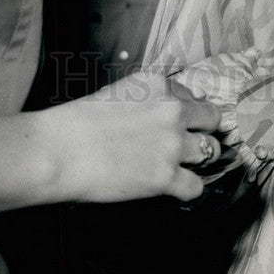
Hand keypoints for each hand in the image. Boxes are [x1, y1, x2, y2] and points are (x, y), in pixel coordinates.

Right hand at [44, 71, 221, 203]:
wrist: (61, 149)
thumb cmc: (80, 121)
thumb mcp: (121, 92)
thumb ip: (150, 98)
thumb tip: (166, 110)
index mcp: (160, 85)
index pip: (193, 96)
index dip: (188, 113)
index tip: (180, 124)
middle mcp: (173, 110)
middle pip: (212, 120)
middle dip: (202, 131)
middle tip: (188, 143)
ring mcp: (172, 144)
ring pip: (210, 151)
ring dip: (198, 159)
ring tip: (180, 165)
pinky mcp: (165, 177)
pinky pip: (197, 186)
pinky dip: (188, 189)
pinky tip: (175, 187)